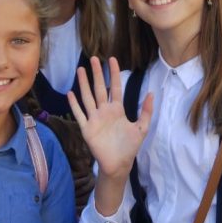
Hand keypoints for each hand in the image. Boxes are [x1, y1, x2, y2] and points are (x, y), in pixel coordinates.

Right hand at [68, 56, 152, 180]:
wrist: (119, 164)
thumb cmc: (129, 147)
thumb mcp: (142, 128)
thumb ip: (146, 111)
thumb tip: (151, 93)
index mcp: (117, 109)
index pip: (115, 87)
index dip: (114, 73)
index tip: (111, 59)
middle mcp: (104, 111)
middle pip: (99, 88)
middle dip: (96, 73)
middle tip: (93, 58)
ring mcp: (94, 119)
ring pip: (87, 97)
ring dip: (84, 84)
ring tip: (80, 70)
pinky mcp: (87, 128)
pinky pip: (80, 114)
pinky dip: (74, 104)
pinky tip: (70, 93)